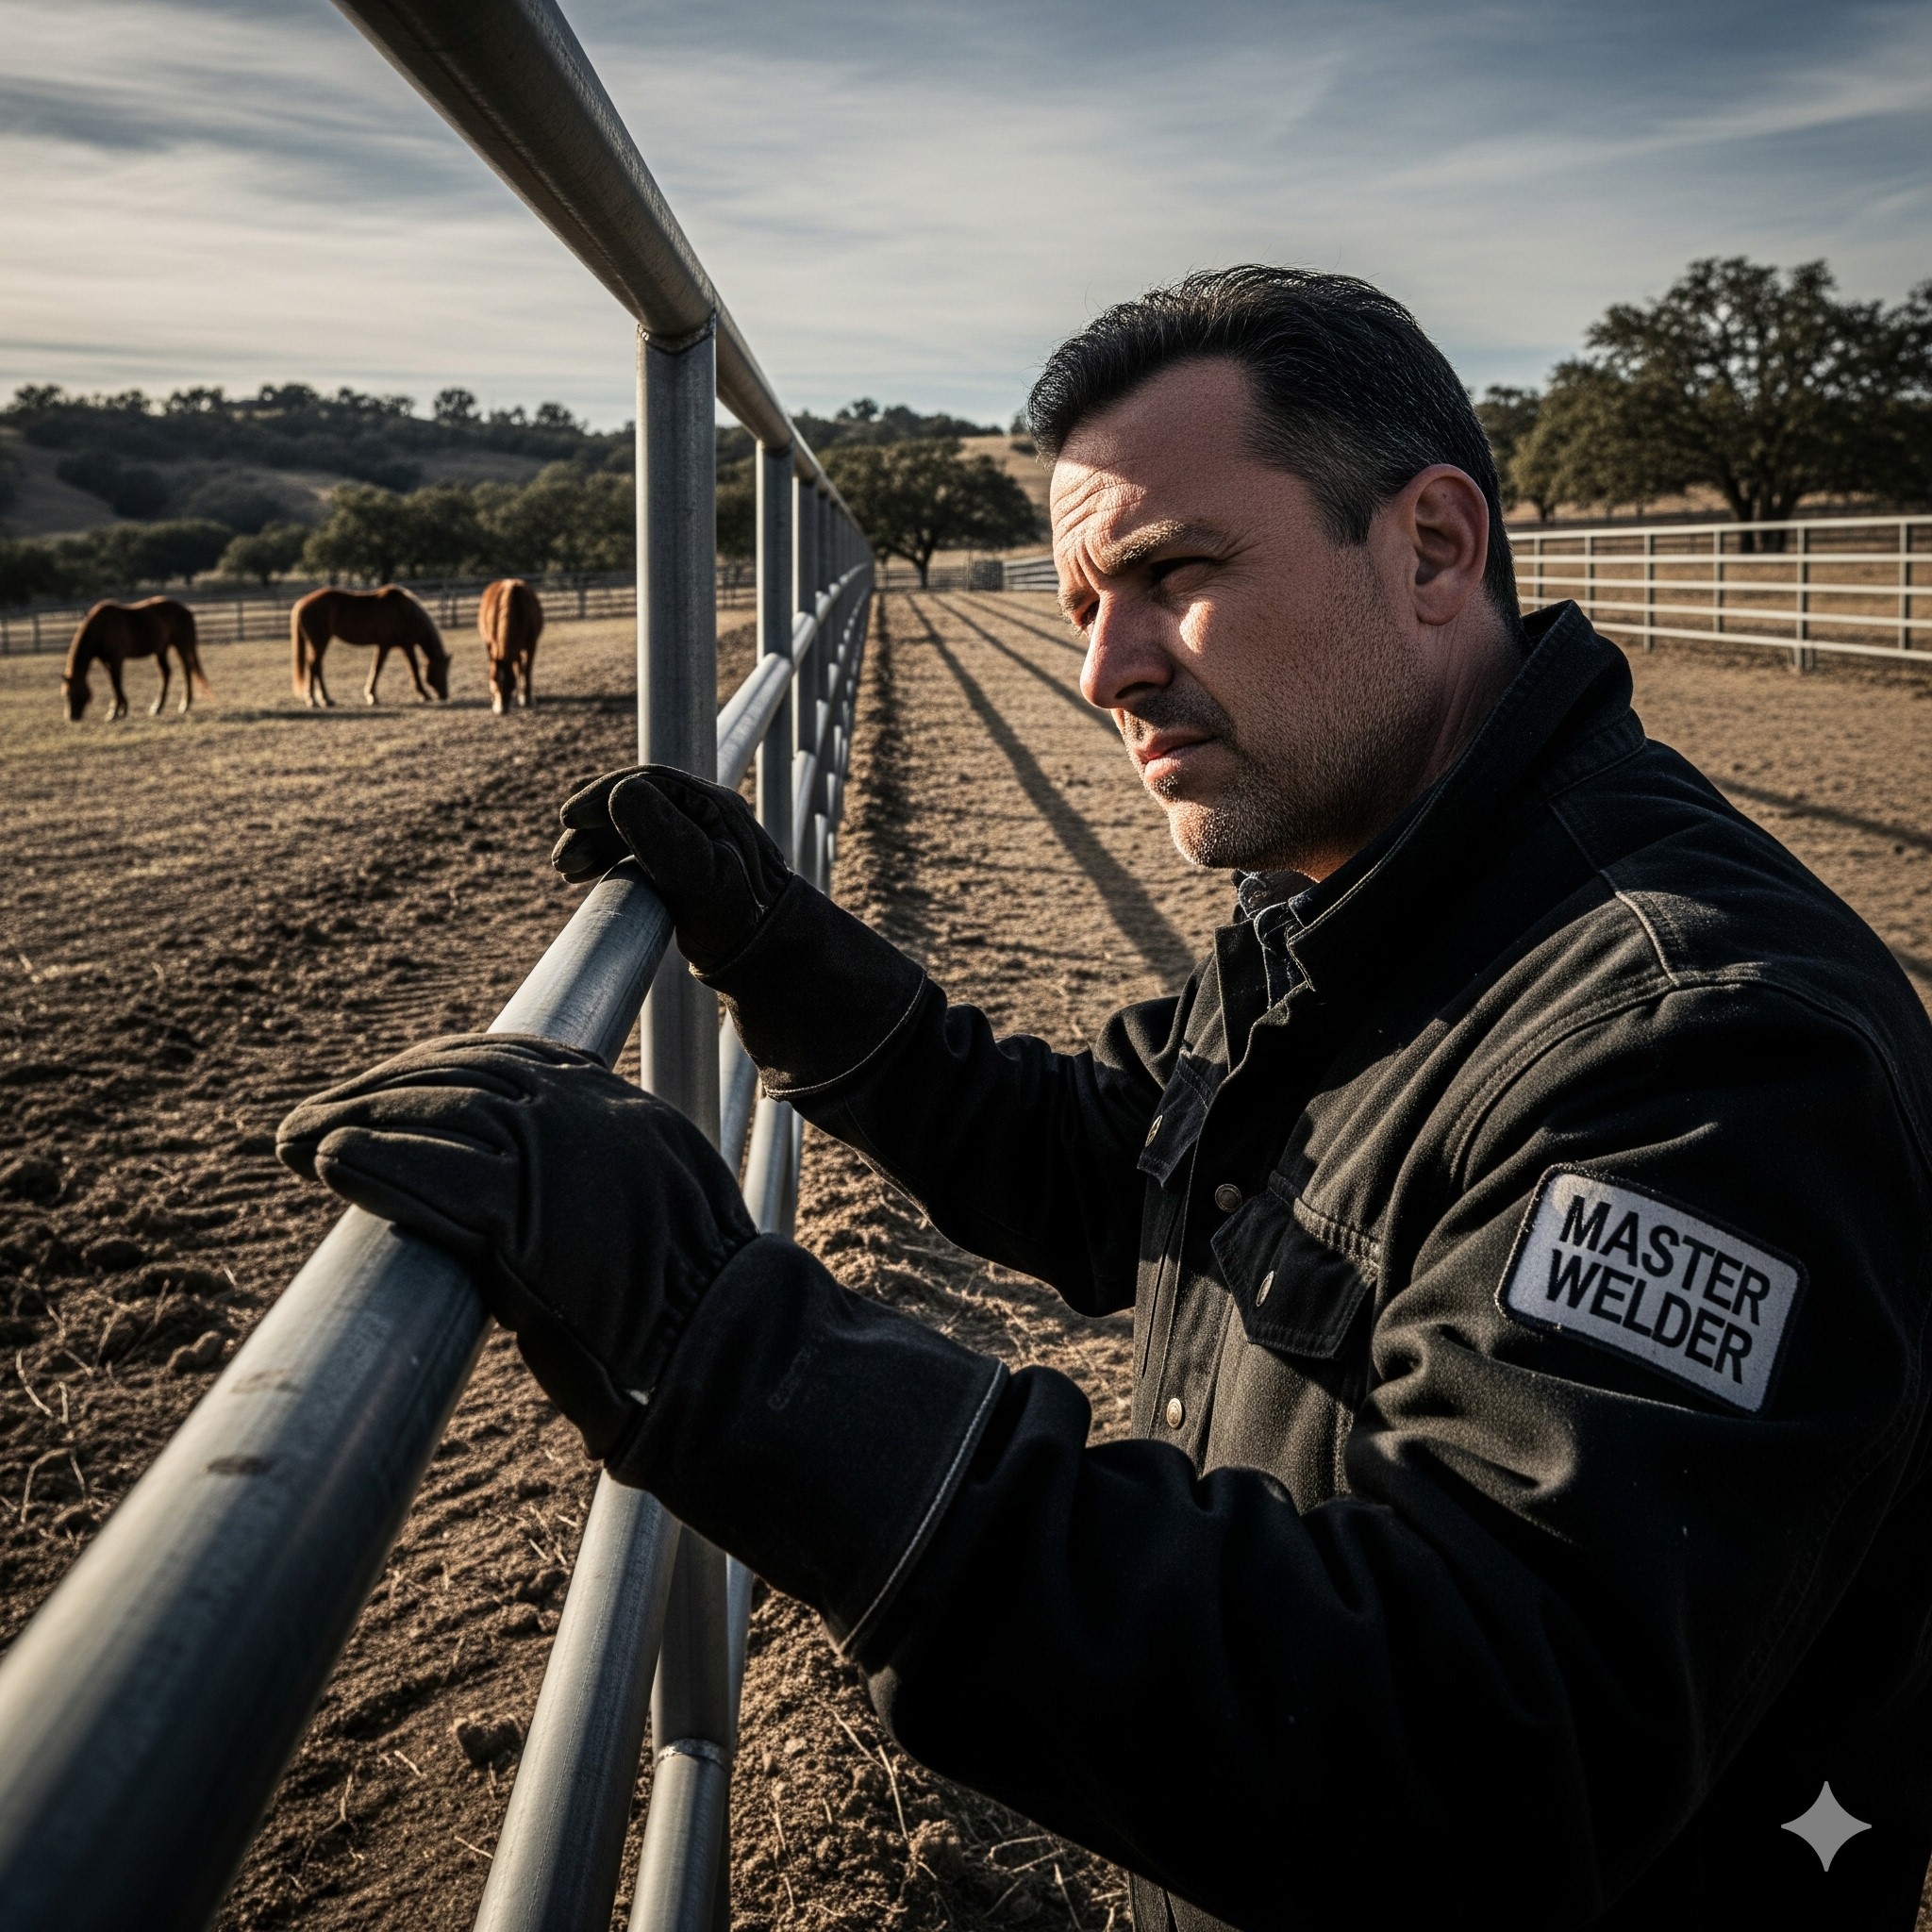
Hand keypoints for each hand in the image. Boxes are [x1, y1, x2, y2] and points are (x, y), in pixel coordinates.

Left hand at [276, 1034, 756, 1472]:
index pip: (509, 1055)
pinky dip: (375, 1165)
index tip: (384, 1089)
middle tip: (311, 1118)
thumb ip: (601, 1173)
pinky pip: (433, 1178)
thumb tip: (533, 1186)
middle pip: (459, 1073)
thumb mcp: (657, 1202)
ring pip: (437, 1114)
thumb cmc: (694, 1302)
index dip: (432, 1067)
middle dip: (376, 1089)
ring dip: (353, 1122)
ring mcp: (559, 1160)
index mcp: (621, 1105)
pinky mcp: (527, 1220)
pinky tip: (332, 1164)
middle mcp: (589, 1114)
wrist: (727, 1344)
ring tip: (295, 1143)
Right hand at [552, 766, 792, 972]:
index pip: (648, 783)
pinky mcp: (686, 865)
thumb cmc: (739, 920)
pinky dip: (609, 856)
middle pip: (635, 804)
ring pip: (632, 826)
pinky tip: (585, 874)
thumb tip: (619, 792)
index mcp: (713, 805)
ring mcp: (696, 838)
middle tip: (562, 860)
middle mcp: (706, 814)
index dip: (602, 796)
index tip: (569, 819)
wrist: (770, 958)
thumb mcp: (699, 878)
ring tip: (566, 870)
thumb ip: (661, 834)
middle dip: (593, 826)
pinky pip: (639, 847)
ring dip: (595, 843)